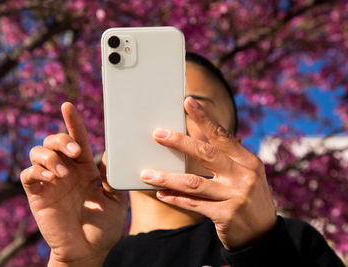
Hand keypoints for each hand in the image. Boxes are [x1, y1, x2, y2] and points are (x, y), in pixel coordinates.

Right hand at [20, 102, 126, 265]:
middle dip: (61, 139)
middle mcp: (66, 170)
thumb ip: (110, 176)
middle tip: (74, 151)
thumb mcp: (114, 199)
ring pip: (38, 152)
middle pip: (54, 140)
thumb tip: (110, 151)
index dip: (72, 122)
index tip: (68, 106)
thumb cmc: (104, 226)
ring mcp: (50, 181)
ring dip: (49, 156)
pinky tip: (50, 177)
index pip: (77, 139)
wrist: (89, 250)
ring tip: (62, 173)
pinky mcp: (38, 194)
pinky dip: (36, 170)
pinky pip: (28, 174)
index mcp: (85, 168)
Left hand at [140, 97, 276, 250]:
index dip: (204, 118)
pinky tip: (161, 194)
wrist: (264, 236)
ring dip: (166, 177)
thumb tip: (197, 140)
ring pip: (193, 183)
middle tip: (157, 134)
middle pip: (206, 154)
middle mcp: (243, 176)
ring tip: (146, 173)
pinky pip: (193, 204)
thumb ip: (227, 159)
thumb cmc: (248, 199)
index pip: (222, 135)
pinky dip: (175, 198)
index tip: (188, 102)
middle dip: (179, 142)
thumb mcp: (246, 175)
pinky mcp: (226, 216)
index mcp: (248, 161)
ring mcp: (235, 196)